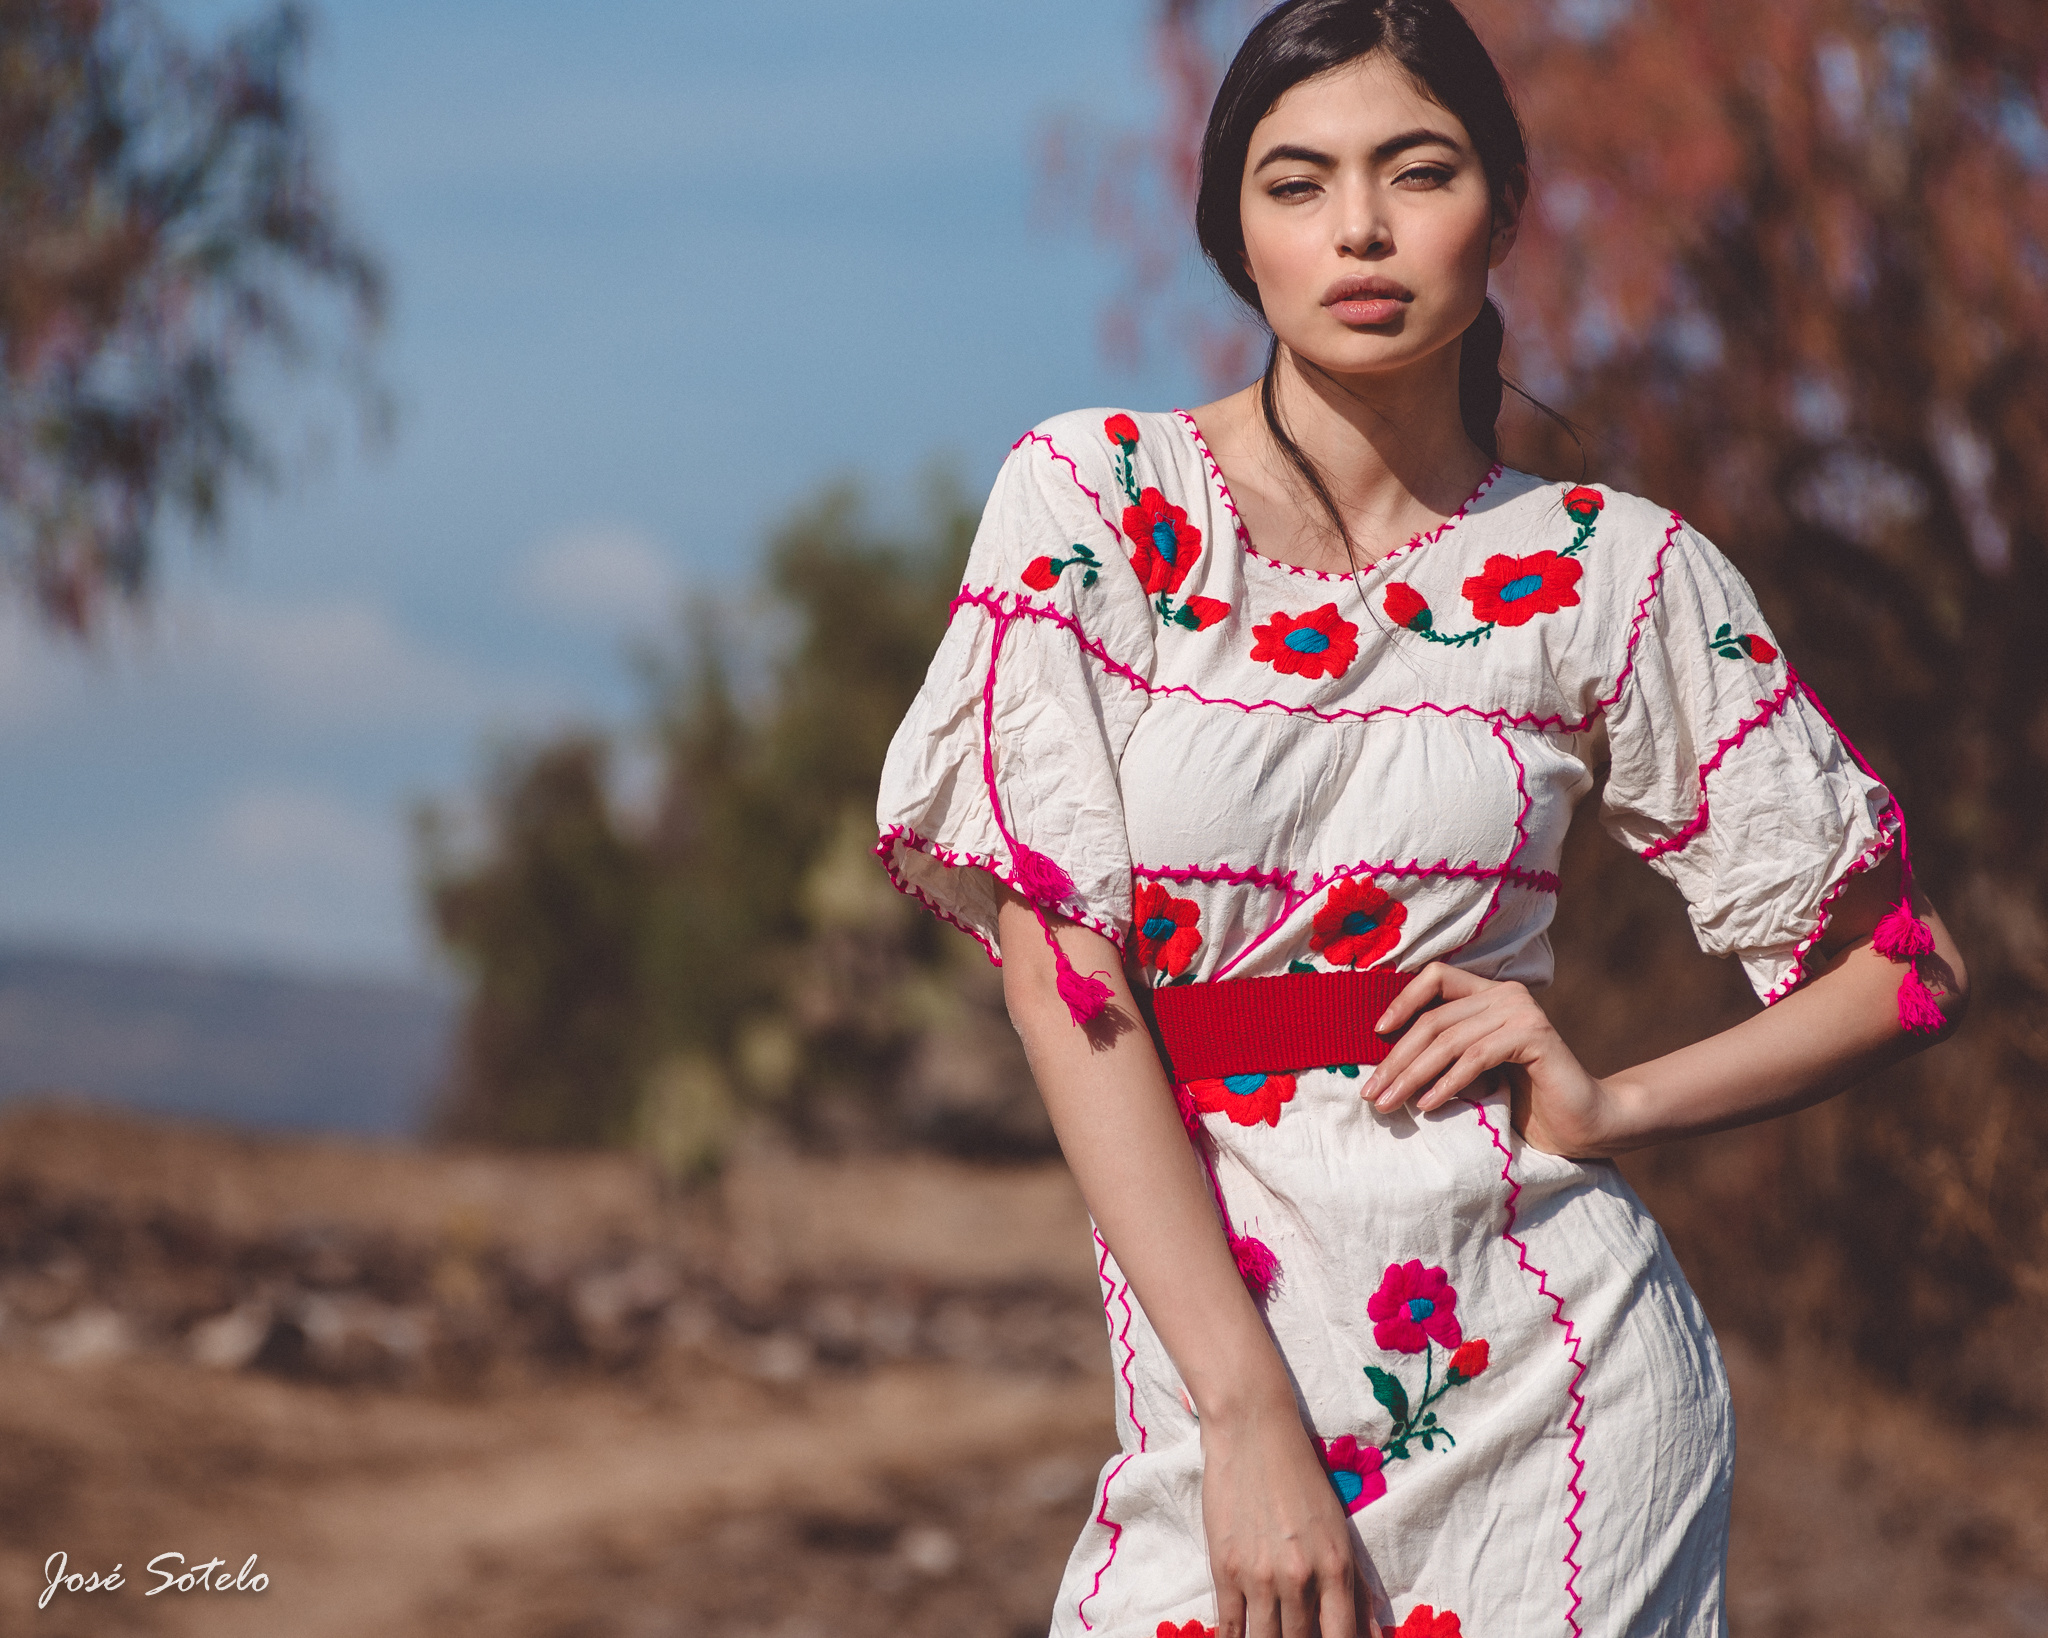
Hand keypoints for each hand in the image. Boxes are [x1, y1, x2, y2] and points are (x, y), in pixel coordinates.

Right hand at [1200, 1393, 1379, 1637]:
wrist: (1253, 1432)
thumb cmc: (1302, 1478)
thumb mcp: (1338, 1529)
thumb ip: (1356, 1587)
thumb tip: (1373, 1636)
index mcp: (1336, 1567)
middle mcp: (1301, 1578)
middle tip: (1294, 1632)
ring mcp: (1260, 1576)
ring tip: (1271, 1634)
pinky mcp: (1225, 1569)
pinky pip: (1230, 1627)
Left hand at [1363, 963, 1613, 1157]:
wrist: (1583, 1124)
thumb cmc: (1525, 1101)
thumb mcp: (1474, 1071)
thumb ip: (1445, 1054)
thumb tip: (1384, 1065)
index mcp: (1489, 994)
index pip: (1436, 977)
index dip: (1402, 1000)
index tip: (1375, 1034)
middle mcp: (1506, 994)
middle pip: (1434, 1019)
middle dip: (1396, 1059)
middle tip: (1370, 1094)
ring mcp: (1522, 1012)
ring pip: (1449, 1040)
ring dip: (1413, 1075)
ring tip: (1389, 1103)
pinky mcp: (1535, 1036)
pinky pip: (1477, 1057)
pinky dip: (1447, 1082)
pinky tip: (1428, 1104)